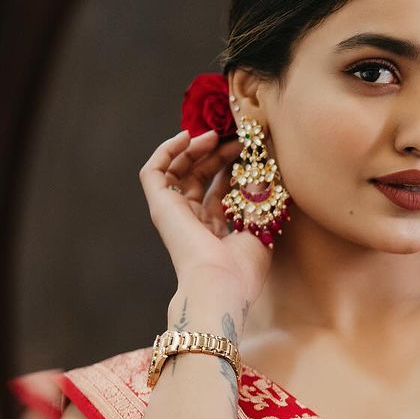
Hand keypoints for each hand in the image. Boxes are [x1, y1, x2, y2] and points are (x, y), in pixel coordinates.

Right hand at [139, 129, 272, 312]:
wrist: (221, 282)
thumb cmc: (244, 268)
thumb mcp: (261, 228)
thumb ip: (261, 199)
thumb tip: (264, 170)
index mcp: (215, 231)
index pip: (218, 191)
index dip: (230, 168)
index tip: (247, 150)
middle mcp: (192, 221)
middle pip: (198, 177)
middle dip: (216, 155)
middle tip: (235, 139)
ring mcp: (174, 213)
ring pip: (177, 171)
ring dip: (194, 149)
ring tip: (214, 136)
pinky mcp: (160, 206)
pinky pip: (154, 172)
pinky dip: (167, 151)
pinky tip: (188, 137)